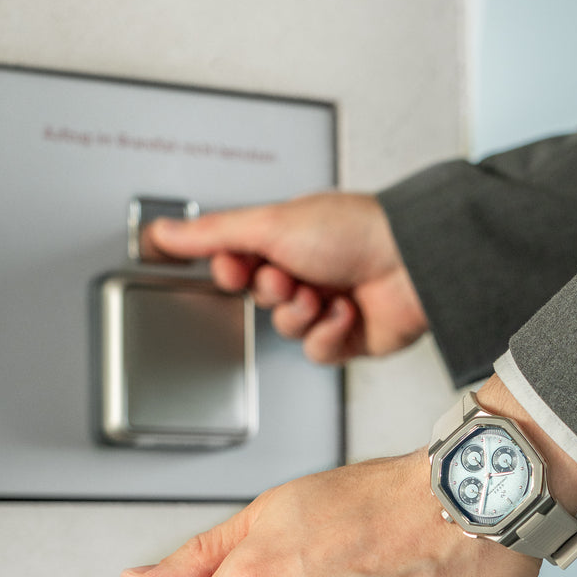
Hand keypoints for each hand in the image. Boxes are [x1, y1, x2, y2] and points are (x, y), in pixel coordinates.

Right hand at [143, 192, 427, 363]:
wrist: (412, 263)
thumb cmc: (354, 231)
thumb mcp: (269, 224)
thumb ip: (212, 233)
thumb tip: (163, 232)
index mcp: (288, 238)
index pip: (237, 263)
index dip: (232, 270)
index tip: (237, 266)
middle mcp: (308, 269)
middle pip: (260, 298)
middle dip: (274, 291)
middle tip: (292, 276)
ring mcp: (328, 304)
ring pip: (286, 328)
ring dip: (302, 313)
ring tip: (325, 294)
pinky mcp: (349, 337)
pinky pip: (316, 352)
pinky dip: (329, 334)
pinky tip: (347, 313)